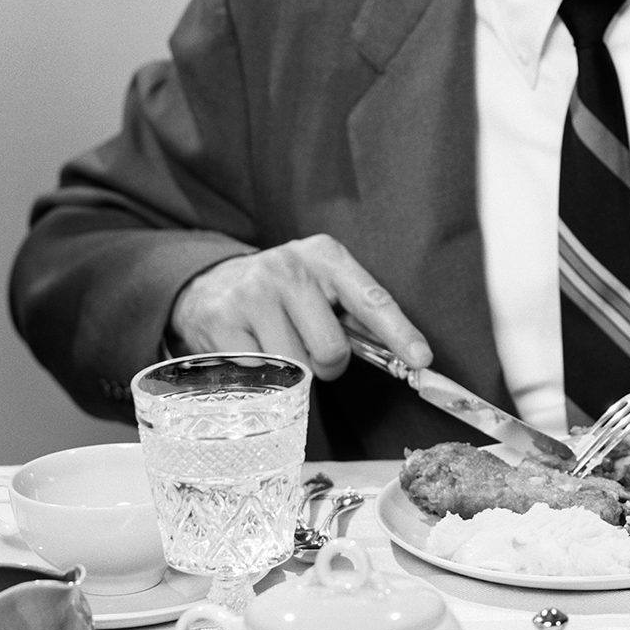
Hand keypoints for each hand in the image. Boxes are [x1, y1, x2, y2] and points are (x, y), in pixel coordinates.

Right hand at [168, 235, 430, 380]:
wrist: (207, 284)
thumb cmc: (281, 292)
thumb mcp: (320, 285)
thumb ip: (354, 314)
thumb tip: (403, 355)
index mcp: (326, 256)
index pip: (371, 299)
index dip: (399, 333)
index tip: (421, 359)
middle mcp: (289, 268)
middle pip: (332, 348)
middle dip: (328, 364)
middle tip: (311, 351)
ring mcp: (252, 292)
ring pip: (295, 367)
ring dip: (292, 371)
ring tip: (277, 345)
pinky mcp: (220, 320)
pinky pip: (259, 372)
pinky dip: (260, 372)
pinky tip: (250, 347)